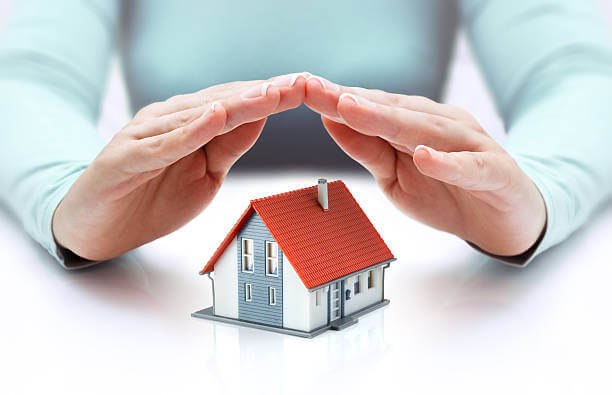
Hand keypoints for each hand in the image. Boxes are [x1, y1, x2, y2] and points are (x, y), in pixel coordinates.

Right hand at [52, 74, 306, 260]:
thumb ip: (228, 147)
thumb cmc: (151, 198)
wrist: (98, 227)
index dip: (270, 97)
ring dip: (237, 105)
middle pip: (223, 102)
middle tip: (300, 84)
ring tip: (271, 94)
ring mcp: (146, 135)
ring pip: (198, 116)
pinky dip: (191, 131)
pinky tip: (216, 116)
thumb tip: (261, 120)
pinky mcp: (127, 157)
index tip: (305, 89)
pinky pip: (164, 143)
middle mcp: (168, 119)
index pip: (236, 104)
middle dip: (264, 94)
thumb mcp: (205, 175)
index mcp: (189, 122)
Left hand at [304, 76, 545, 255]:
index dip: (336, 99)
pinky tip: (425, 156)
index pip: (371, 107)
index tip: (302, 89)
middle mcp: (440, 126)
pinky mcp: (494, 171)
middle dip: (351, 101)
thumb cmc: (447, 191)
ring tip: (353, 110)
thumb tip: (330, 121)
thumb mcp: (395, 174)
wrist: (505, 217)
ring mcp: (469, 145)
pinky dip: (447, 163)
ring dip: (389, 120)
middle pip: (392, 111)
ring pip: (426, 130)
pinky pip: (469, 167)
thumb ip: (367, 149)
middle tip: (315, 89)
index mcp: (415, 123)